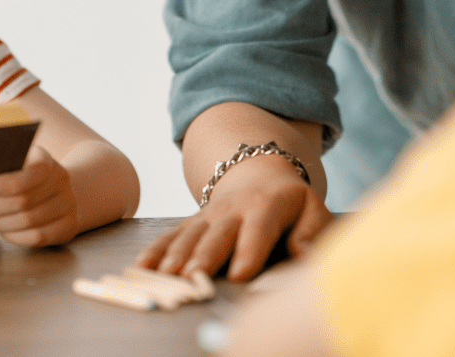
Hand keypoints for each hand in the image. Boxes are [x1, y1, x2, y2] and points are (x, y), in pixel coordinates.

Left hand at [0, 144, 79, 246]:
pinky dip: (15, 236)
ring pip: (29, 220)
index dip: (8, 183)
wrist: (58, 190)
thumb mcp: (18, 163)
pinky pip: (38, 236)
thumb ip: (2, 168)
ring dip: (0, 223)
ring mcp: (68, 204)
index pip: (32, 172)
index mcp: (47, 160)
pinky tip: (3, 231)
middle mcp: (62, 180)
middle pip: (24, 200)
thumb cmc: (26, 177)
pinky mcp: (69, 226)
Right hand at [136, 157, 331, 281]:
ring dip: (176, 255)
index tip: (240, 275)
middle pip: (218, 234)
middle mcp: (233, 209)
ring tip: (167, 275)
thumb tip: (306, 255)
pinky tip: (142, 267)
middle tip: (193, 277)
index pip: (258, 229)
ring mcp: (208, 214)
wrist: (259, 177)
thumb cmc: (292, 205)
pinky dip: (155, 251)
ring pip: (190, 235)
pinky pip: (170, 236)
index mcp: (267, 206)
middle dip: (205, 256)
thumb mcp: (313, 210)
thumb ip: (313, 232)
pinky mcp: (192, 222)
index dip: (249, 251)